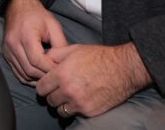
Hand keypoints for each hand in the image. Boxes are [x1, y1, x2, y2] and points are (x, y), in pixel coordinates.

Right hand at [2, 0, 67, 84]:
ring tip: (48, 77)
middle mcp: (14, 43)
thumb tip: (64, 63)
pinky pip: (17, 72)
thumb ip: (60, 44)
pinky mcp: (6, 54)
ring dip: (36, 79)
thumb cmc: (37, 15)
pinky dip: (28, 77)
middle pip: (29, 69)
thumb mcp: (53, 25)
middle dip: (44, 76)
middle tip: (56, 77)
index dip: (49, 69)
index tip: (60, 71)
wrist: (19, 7)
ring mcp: (8, 50)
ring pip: (22, 73)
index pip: (37, 60)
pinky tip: (38, 76)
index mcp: (26, 34)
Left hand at [36, 42, 151, 117]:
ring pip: (60, 110)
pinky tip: (79, 100)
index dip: (43, 86)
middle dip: (52, 95)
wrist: (123, 69)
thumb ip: (55, 55)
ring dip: (62, 104)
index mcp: (61, 74)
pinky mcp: (89, 111)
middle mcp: (68, 90)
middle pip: (49, 100)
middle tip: (58, 90)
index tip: (47, 85)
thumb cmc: (99, 57)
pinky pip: (74, 114)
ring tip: (68, 96)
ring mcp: (79, 103)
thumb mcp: (74, 49)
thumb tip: (43, 59)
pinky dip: (74, 109)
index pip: (41, 88)